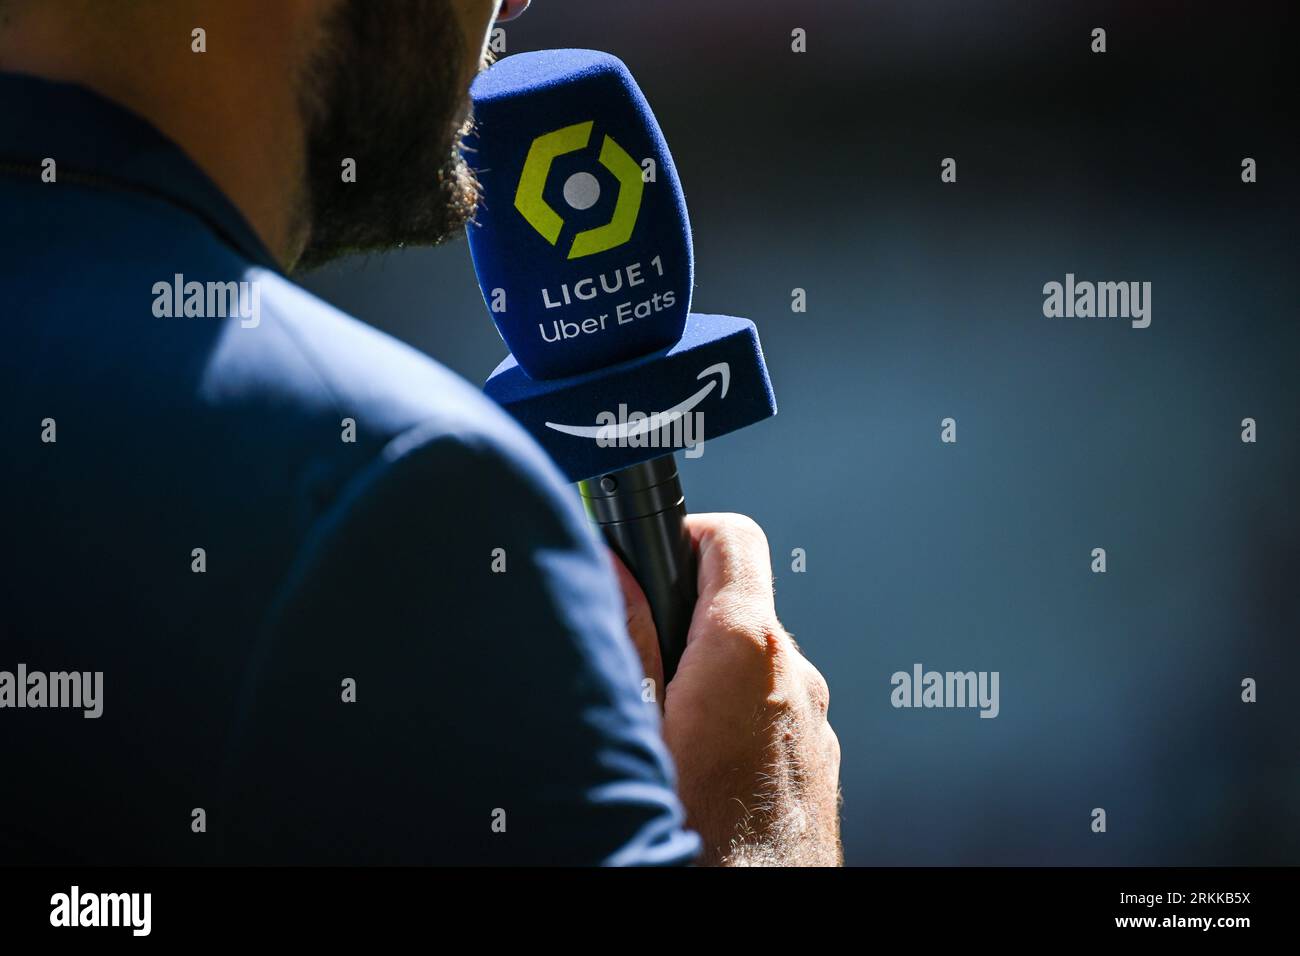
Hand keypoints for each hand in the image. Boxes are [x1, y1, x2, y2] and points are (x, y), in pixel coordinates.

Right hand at [613, 513, 841, 865]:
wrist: (757, 896)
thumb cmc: (700, 834)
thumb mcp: (637, 726)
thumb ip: (628, 640)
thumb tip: (615, 574)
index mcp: (745, 649)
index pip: (733, 537)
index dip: (690, 533)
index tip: (660, 553)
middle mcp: (795, 673)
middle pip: (741, 606)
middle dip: (691, 623)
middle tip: (648, 665)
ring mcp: (815, 718)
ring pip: (757, 667)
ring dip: (716, 681)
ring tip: (674, 732)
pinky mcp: (821, 757)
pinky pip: (777, 712)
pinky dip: (743, 721)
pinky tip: (709, 767)